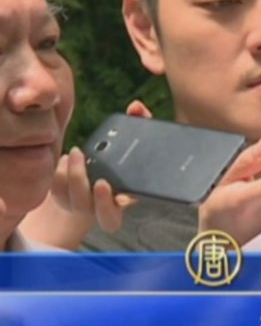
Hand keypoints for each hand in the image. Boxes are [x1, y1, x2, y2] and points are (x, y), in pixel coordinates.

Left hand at [52, 100, 150, 229]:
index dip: (107, 204)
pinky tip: (67, 158)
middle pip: (85, 208)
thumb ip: (141, 125)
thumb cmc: (127, 161)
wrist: (107, 177)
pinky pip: (55, 190)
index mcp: (123, 204)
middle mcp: (100, 211)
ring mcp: (80, 207)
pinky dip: (58, 173)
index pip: (113, 218)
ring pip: (69, 200)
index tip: (103, 183)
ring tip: (75, 152)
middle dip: (81, 180)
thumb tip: (136, 107)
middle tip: (81, 154)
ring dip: (69, 175)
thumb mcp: (138, 146)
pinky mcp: (63, 198)